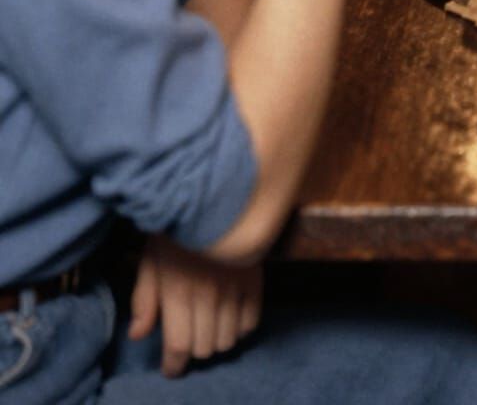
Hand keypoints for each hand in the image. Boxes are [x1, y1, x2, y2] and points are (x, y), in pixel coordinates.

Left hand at [128, 236, 261, 378]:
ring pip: (227, 340)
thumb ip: (143, 298)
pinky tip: (231, 316)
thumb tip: (138, 335)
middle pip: (204, 348)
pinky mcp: (255, 280)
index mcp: (177, 291)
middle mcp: (208, 295)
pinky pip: (251, 322)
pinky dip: (240, 328)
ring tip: (209, 328)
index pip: (179, 346)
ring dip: (216, 341)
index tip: (171, 367)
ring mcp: (234, 289)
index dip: (174, 365)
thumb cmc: (178, 227)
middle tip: (189, 337)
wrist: (218, 192)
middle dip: (193, 350)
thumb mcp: (151, 258)